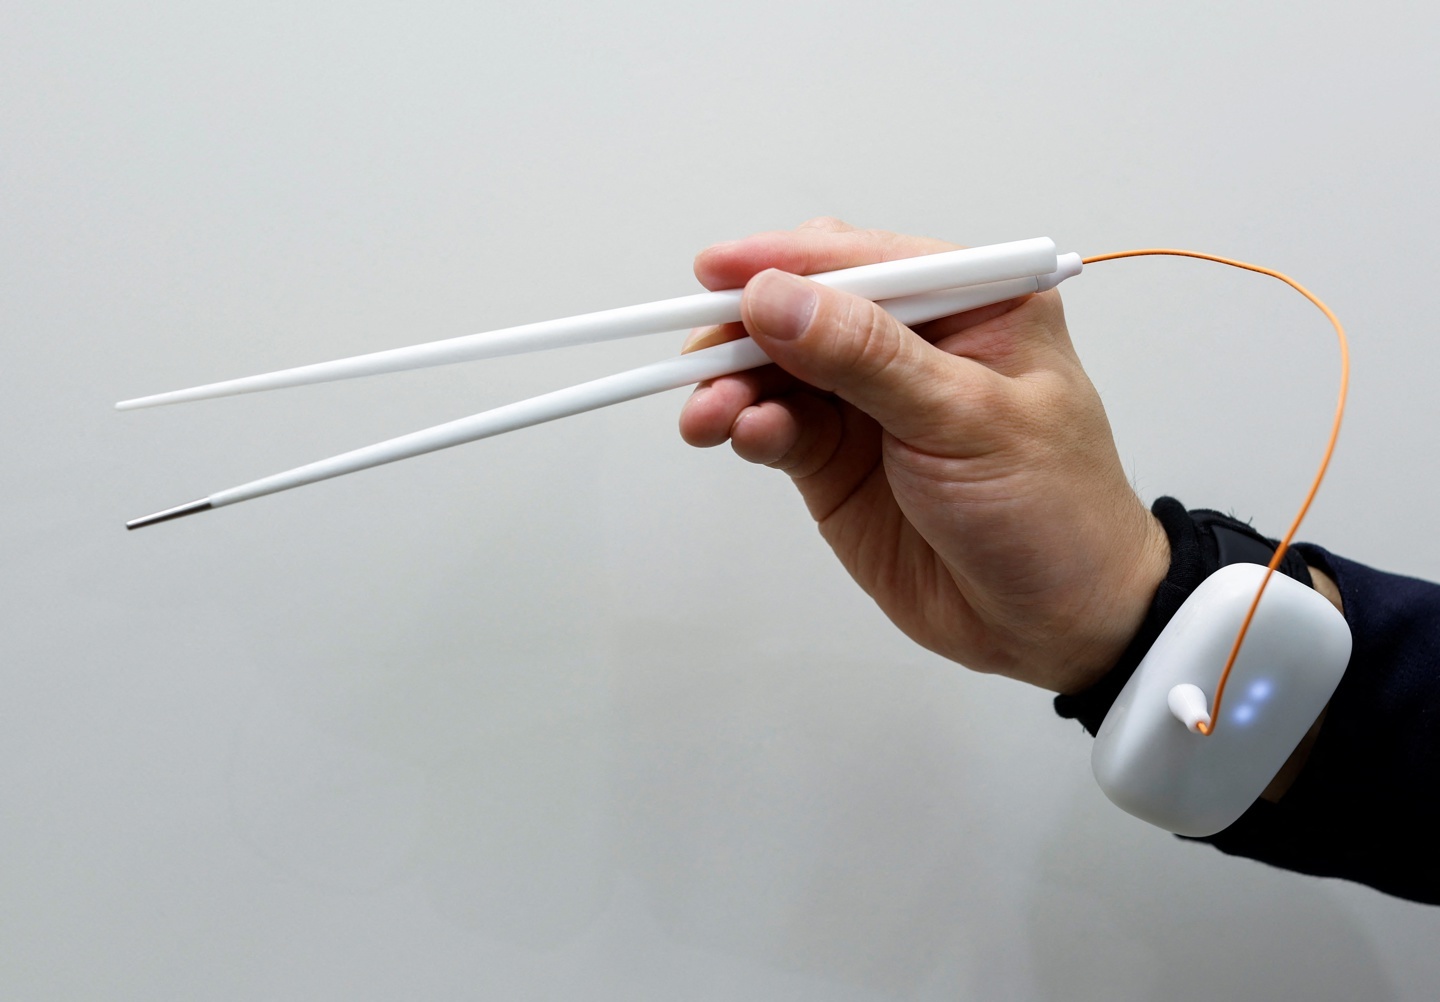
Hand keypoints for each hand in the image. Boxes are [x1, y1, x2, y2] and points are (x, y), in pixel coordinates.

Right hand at [679, 219, 1168, 692]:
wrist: (1056, 625)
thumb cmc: (1051, 510)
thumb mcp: (967, 420)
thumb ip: (866, 358)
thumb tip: (773, 299)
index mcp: (971, 304)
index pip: (864, 261)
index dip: (785, 262)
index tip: (716, 274)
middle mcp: (914, 342)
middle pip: (806, 308)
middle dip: (746, 330)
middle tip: (701, 360)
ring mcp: (870, 402)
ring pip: (778, 368)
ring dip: (734, 384)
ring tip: (708, 416)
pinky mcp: (837, 459)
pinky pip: (777, 425)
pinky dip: (748, 425)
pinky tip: (739, 435)